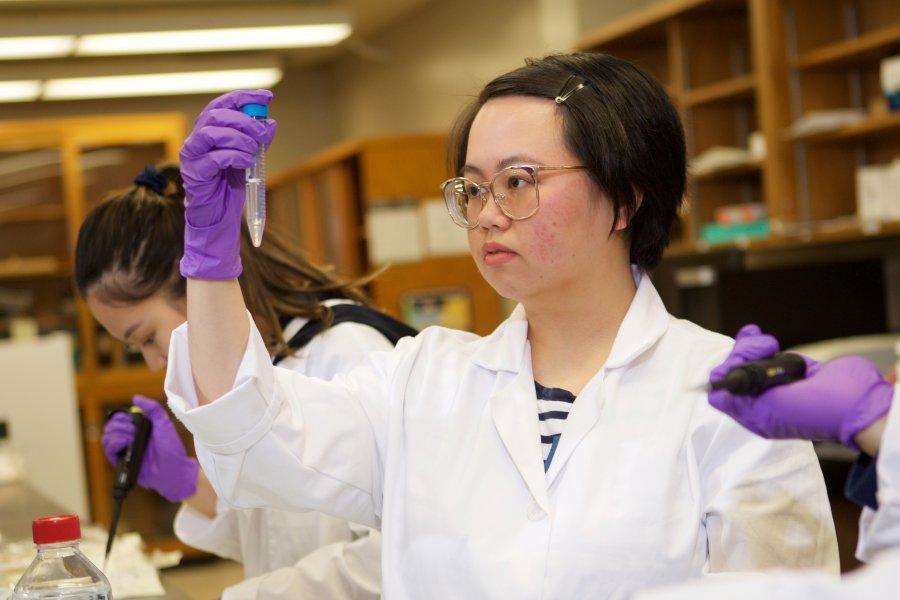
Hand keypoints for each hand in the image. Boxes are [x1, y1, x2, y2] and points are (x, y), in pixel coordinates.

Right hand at [101, 395, 198, 501]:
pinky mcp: (120, 461)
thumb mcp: (164, 422)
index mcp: (138, 428)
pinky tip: (126, 443)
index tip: (132, 420)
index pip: (119, 418)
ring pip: (107, 436)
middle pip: (111, 425)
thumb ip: (152, 407)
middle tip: (134, 430)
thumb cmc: (170, 447)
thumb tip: (135, 397)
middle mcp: (129, 438)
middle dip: (121, 425)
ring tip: (131, 438)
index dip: (122, 416)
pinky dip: (115, 443)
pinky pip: (108, 449)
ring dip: (118, 433)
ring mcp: (124, 449)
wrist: (172, 468)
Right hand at [179, 89, 275, 279]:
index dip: (244, 96)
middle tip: (262, 132)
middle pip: (216, 114)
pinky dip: (233, 156)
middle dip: (244, 120)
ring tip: (254, 150)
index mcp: (209, 131)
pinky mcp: (194, 174)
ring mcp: (192, 156)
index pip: (222, 104)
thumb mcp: (249, 158)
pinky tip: (245, 162)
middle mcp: (197, 139)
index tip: (267, 96)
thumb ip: (258, 141)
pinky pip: (213, 158)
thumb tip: (270, 123)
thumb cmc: (230, 185)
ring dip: (239, 137)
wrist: (218, 215)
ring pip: (211, 132)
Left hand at [709, 325, 893, 449]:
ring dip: (751, 346)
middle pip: (734, 370)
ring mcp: (776, 381)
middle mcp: (763, 398)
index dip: (724, 376)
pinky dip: (757, 341)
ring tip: (769, 346)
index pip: (723, 393)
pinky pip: (764, 351)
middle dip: (741, 355)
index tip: (734, 367)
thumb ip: (738, 400)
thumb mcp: (768, 411)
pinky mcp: (790, 366)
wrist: (854, 399)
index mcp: (754, 414)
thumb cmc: (811, 411)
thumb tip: (714, 393)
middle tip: (759, 352)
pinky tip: (761, 337)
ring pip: (747, 357)